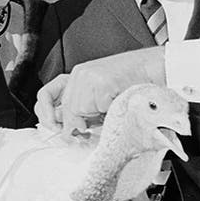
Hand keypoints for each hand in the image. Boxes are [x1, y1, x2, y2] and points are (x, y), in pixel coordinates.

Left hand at [36, 47, 167, 131]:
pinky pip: (95, 108)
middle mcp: (79, 74)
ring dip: (94, 118)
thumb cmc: (132, 86)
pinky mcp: (100, 81)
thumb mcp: (100, 100)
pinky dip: (106, 113)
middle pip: (65, 108)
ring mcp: (88, 76)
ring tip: (107, 111)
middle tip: (86, 129)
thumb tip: (66, 131)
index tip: (54, 127)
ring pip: (77, 109)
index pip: (45, 96)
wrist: (154, 69)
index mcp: (76, 78)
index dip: (46, 114)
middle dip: (75, 123)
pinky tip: (114, 105)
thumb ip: (81, 111)